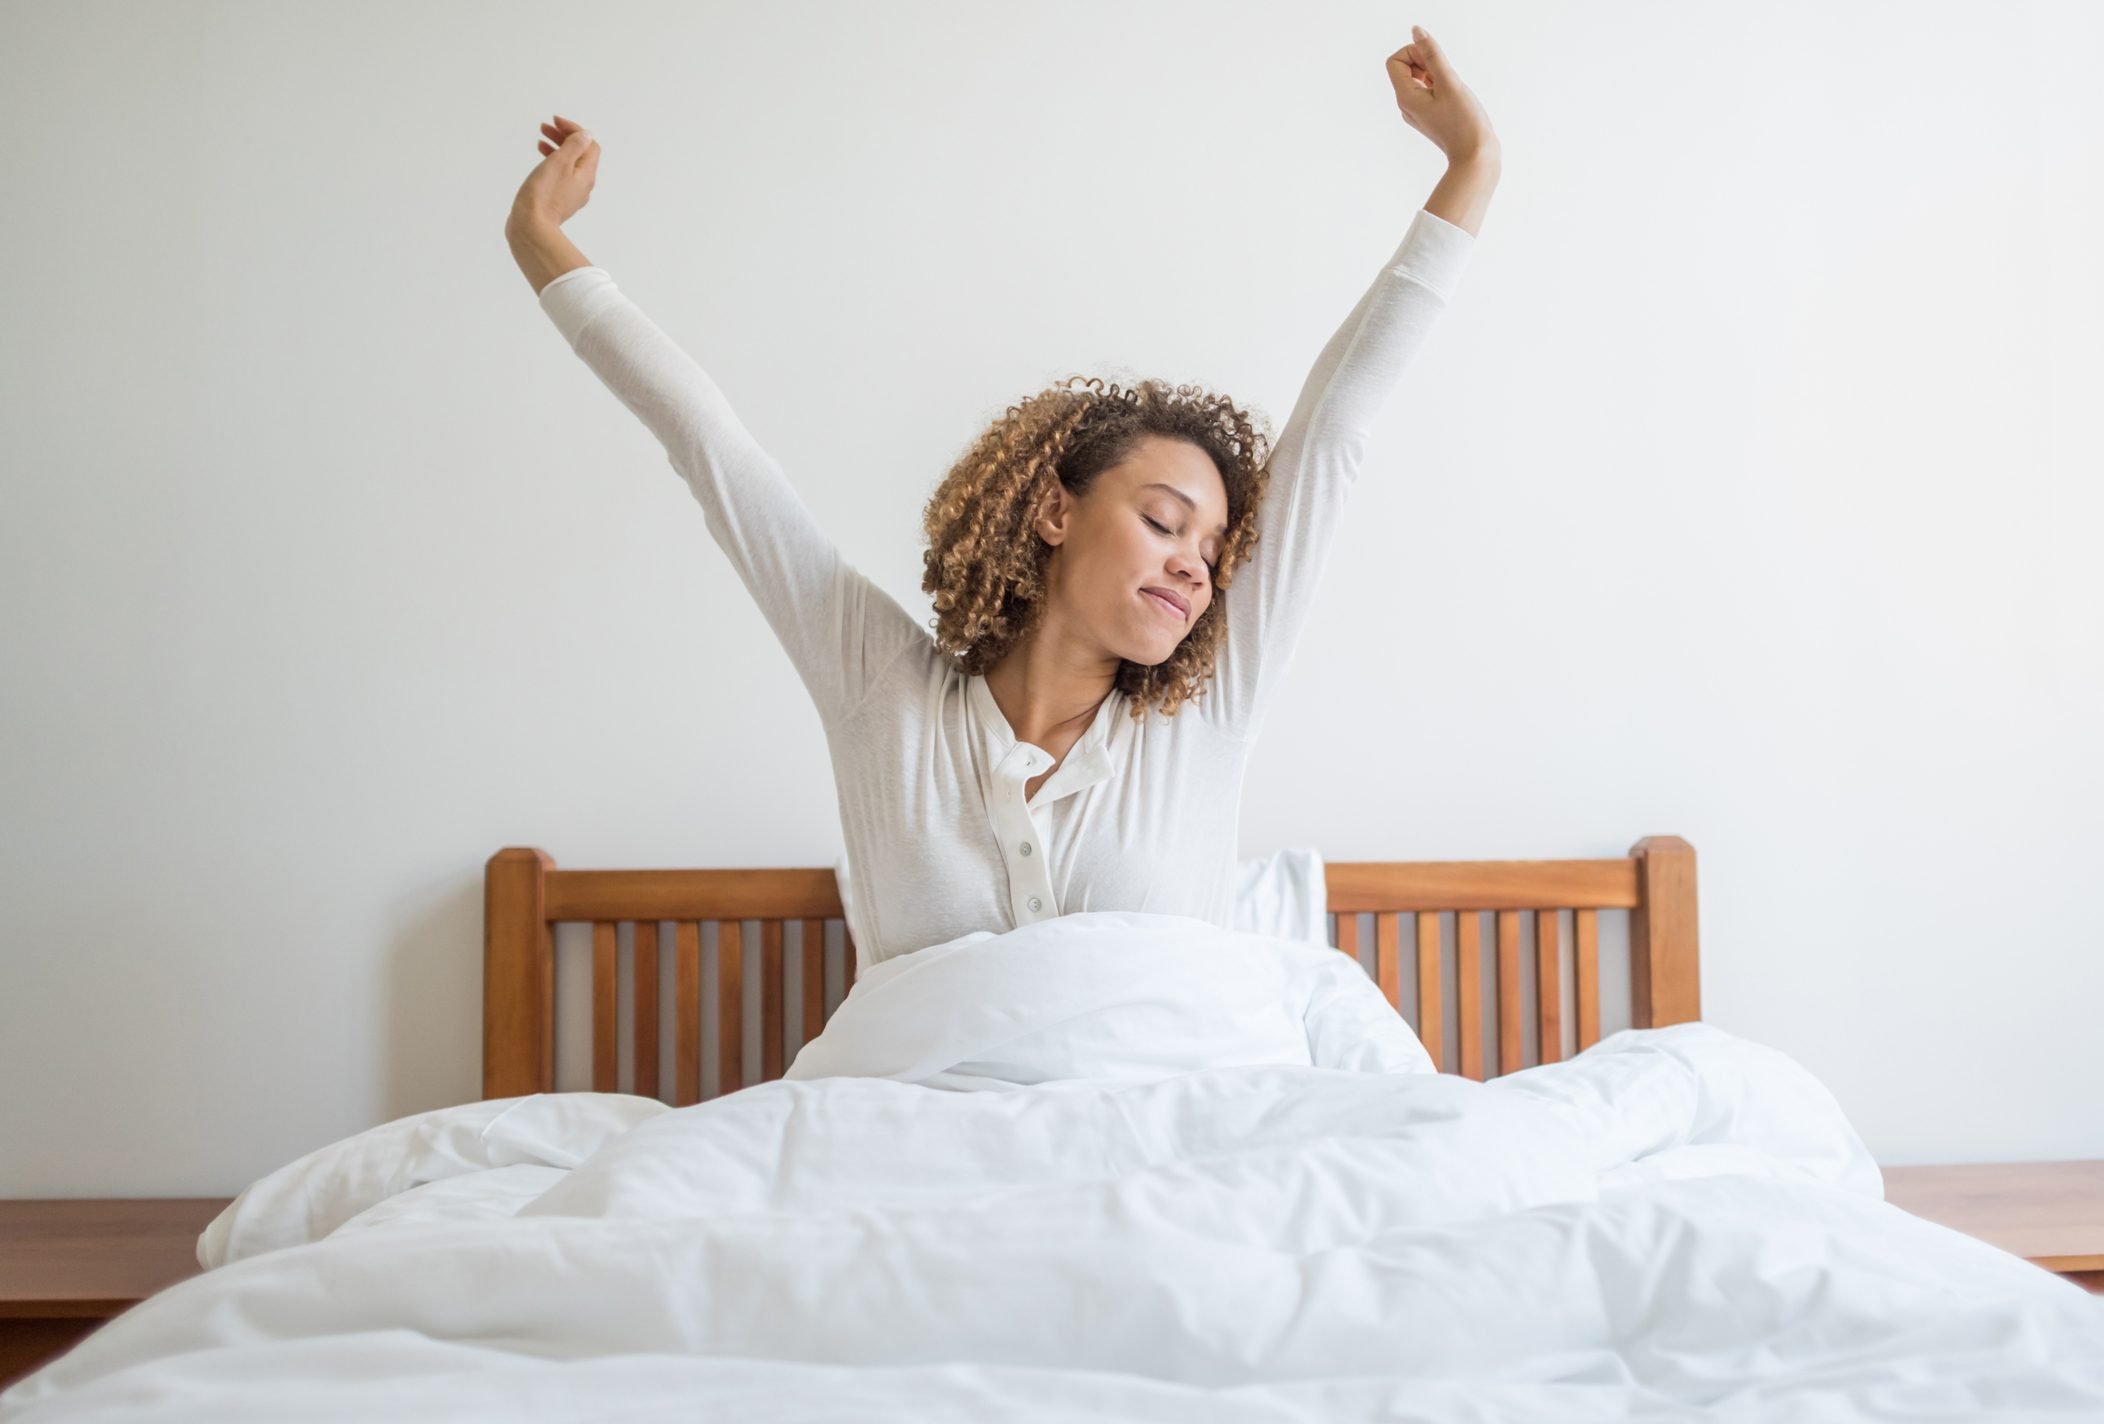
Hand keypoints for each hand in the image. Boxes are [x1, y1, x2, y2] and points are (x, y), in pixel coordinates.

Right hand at [509, 115, 600, 229]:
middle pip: (579, 155)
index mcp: (586, 175)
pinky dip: (552, 163)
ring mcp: (570, 195)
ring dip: (556, 148)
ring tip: (540, 139)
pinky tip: (540, 160)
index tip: (555, 122)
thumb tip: (586, 135)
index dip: (574, 130)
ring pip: (568, 165)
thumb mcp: (560, 163)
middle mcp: (582, 185)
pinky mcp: (557, 201)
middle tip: (545, 127)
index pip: (589, 145)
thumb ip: (574, 146)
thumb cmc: (544, 193)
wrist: (531, 226)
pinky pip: (560, 176)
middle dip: (563, 137)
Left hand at [1386, 26, 1497, 163]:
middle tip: (1446, 76)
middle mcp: (1406, 105)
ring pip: (1419, 78)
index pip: (1395, 60)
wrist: (1475, 156)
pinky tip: (1454, 97)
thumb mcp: (1449, 82)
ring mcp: (1417, 112)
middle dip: (1426, 62)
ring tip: (1452, 89)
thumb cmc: (1464, 121)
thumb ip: (1432, 54)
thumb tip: (1416, 31)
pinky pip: (1428, 90)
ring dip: (1435, 73)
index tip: (1434, 64)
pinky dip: (1440, 85)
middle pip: (1406, 67)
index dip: (1414, 53)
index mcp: (1405, 97)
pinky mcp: (1429, 115)